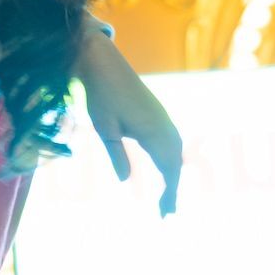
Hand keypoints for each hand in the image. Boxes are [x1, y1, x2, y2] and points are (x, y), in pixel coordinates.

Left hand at [75, 29, 181, 215]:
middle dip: (172, 189)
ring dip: (172, 174)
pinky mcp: (156, 112)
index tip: (165, 214)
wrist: (101, 60)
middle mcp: (164, 124)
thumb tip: (125, 181)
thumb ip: (116, 153)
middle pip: (175, 164)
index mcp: (154, 130)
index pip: (169, 170)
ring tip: (166, 198)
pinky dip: (169, 158)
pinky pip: (170, 141)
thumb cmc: (99, 92)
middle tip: (165, 215)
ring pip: (175, 152)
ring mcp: (162, 117)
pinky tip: (164, 166)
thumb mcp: (104, 126)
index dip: (169, 193)